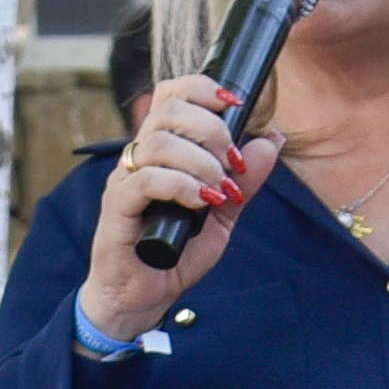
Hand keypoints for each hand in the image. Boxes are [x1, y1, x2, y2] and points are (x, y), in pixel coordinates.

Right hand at [77, 72, 272, 340]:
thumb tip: (271, 140)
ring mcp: (125, 180)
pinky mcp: (117, 208)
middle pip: (167, 109)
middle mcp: (140, 157)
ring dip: (201, 161)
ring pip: (159, 143)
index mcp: (162, 150)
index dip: (203, 88)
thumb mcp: (222, 216)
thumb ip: (244, 181)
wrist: (142, 299)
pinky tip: (203, 202)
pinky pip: (145, 181)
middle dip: (211, 127)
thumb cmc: (174, 254)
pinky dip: (181, 186)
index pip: (172, 95)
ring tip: (220, 190)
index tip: (237, 103)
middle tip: (234, 160)